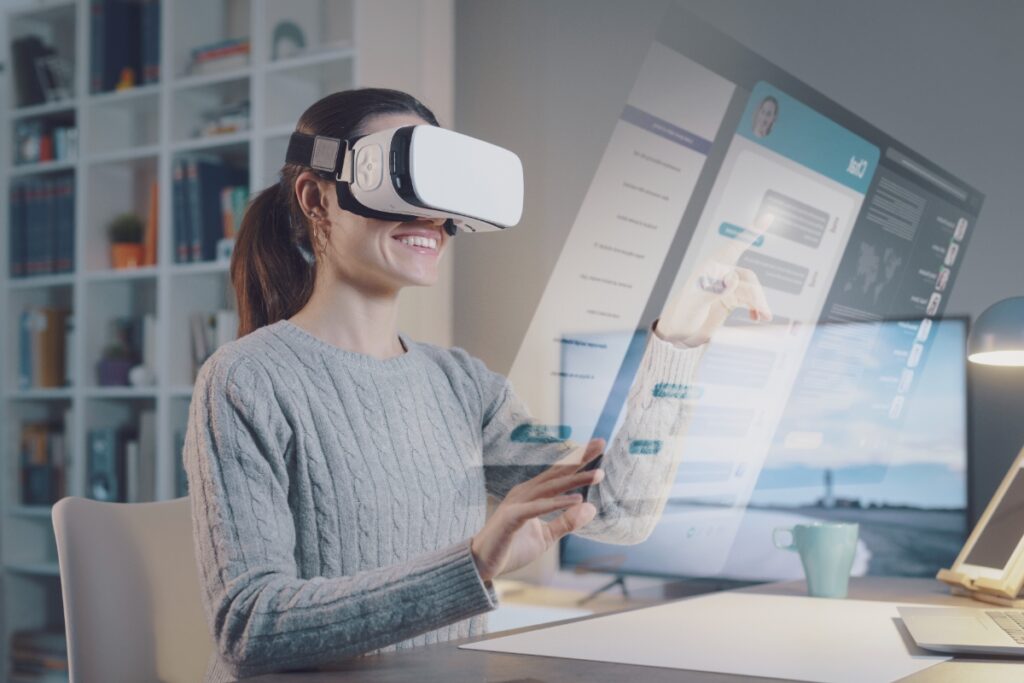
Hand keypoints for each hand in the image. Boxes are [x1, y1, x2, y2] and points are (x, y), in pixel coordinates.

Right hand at [471, 437, 606, 581]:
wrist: (481, 564)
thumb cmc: (511, 547)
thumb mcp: (546, 536)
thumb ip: (566, 522)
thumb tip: (591, 508)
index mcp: (532, 494)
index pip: (559, 474)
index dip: (578, 459)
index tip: (598, 446)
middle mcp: (525, 493)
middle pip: (556, 473)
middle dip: (579, 459)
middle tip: (600, 444)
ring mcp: (517, 503)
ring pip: (550, 488)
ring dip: (574, 480)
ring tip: (597, 475)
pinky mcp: (511, 518)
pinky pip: (537, 508)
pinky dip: (557, 503)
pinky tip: (576, 500)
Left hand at [656, 214, 773, 346]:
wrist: (677, 334)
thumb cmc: (681, 316)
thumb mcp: (694, 304)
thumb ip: (713, 291)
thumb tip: (733, 279)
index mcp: (710, 268)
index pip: (735, 246)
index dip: (753, 232)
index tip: (769, 217)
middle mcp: (720, 275)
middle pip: (748, 277)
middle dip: (758, 294)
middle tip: (764, 314)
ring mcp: (726, 287)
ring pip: (751, 290)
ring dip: (760, 303)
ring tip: (764, 318)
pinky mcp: (729, 300)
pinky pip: (749, 300)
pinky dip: (756, 308)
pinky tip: (757, 318)